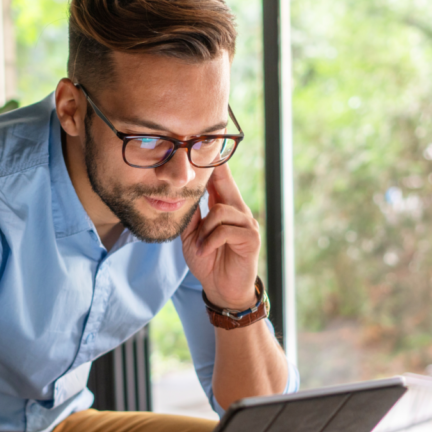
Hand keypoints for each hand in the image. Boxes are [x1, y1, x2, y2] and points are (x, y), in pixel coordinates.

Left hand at [181, 163, 259, 309]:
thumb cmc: (208, 260)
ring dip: (204, 230)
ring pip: (220, 211)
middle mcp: (239, 211)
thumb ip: (191, 216)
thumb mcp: (193, 236)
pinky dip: (210, 241)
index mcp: (225, 208)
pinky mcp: (250, 238)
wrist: (222, 289)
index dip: (215, 163)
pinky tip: (205, 250)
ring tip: (199, 246)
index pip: (220, 180)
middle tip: (207, 154)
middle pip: (225, 184)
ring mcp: (247, 224)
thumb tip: (181, 195)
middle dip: (216, 170)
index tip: (209, 142)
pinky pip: (224, 230)